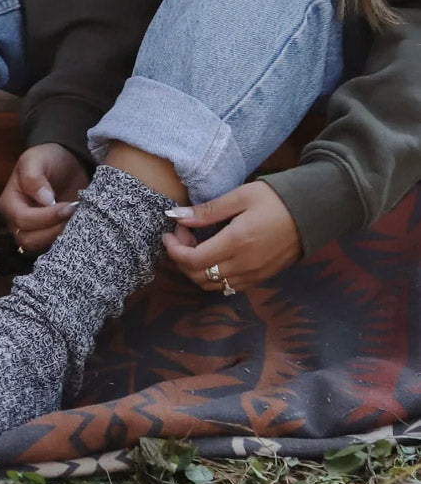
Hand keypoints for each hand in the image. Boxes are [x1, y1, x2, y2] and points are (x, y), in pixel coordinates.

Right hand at [0, 143, 89, 253]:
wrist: (65, 163)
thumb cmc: (47, 158)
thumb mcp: (36, 159)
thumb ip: (34, 177)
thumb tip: (44, 200)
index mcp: (9, 203)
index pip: (22, 219)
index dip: (45, 217)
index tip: (67, 206)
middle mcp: (17, 222)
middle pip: (29, 239)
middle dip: (53, 230)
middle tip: (73, 214)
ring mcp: (32, 232)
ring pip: (41, 247)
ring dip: (60, 237)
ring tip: (76, 220)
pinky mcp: (49, 236)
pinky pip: (53, 248)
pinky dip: (66, 241)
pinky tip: (78, 227)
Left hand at [162, 181, 301, 292]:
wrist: (312, 213)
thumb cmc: (276, 199)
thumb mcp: (240, 196)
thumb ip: (208, 211)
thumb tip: (177, 216)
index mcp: (236, 243)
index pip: (192, 261)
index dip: (174, 249)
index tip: (172, 231)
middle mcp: (244, 266)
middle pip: (198, 277)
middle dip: (182, 258)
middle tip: (183, 234)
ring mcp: (254, 275)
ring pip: (212, 285)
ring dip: (196, 269)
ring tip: (197, 243)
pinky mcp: (261, 278)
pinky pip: (228, 286)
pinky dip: (213, 276)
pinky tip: (214, 254)